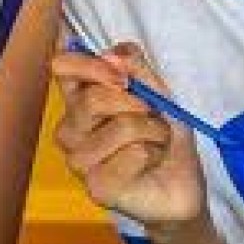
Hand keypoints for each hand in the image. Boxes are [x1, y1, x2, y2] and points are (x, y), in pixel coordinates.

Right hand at [52, 41, 206, 235]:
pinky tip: (152, 164)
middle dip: (137, 104)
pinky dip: (156, 153)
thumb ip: (135, 67)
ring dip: (154, 132)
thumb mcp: (158, 92)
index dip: (89, 64)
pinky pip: (135, 154)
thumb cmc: (164, 137)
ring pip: (122, 127)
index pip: (61, 67)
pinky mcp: (97, 187)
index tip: (122, 77)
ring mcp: (79, 160)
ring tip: (157, 143)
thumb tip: (112, 56)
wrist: (182, 184)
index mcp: (80, 100)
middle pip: (93, 99)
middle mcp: (72, 129)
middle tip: (152, 117)